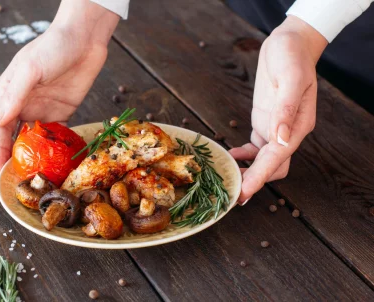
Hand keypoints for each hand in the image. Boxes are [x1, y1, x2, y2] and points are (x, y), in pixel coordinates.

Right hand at [0, 0, 119, 177]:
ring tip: (40, 177)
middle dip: (16, 160)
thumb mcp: (30, 69)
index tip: (0, 174)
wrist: (85, 39)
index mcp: (9, 95)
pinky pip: (58, 134)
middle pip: (15, 139)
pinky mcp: (65, 111)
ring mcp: (44, 109)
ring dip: (36, 158)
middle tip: (21, 183)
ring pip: (36, 140)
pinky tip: (59, 161)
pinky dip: (56, 148)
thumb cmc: (53, 47)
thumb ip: (14, 96)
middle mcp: (24, 105)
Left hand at [229, 16, 327, 204]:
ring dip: (247, 171)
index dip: (260, 177)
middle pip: (272, 167)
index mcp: (298, 126)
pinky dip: (243, 155)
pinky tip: (229, 157)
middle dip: (253, 181)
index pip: (278, 159)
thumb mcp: (291, 79)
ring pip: (263, 161)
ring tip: (226, 179)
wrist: (290, 43)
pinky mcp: (265, 121)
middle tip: (231, 195)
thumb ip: (286, 110)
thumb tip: (280, 140)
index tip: (244, 193)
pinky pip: (255, 147)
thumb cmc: (293, 57)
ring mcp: (276, 128)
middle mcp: (288, 132)